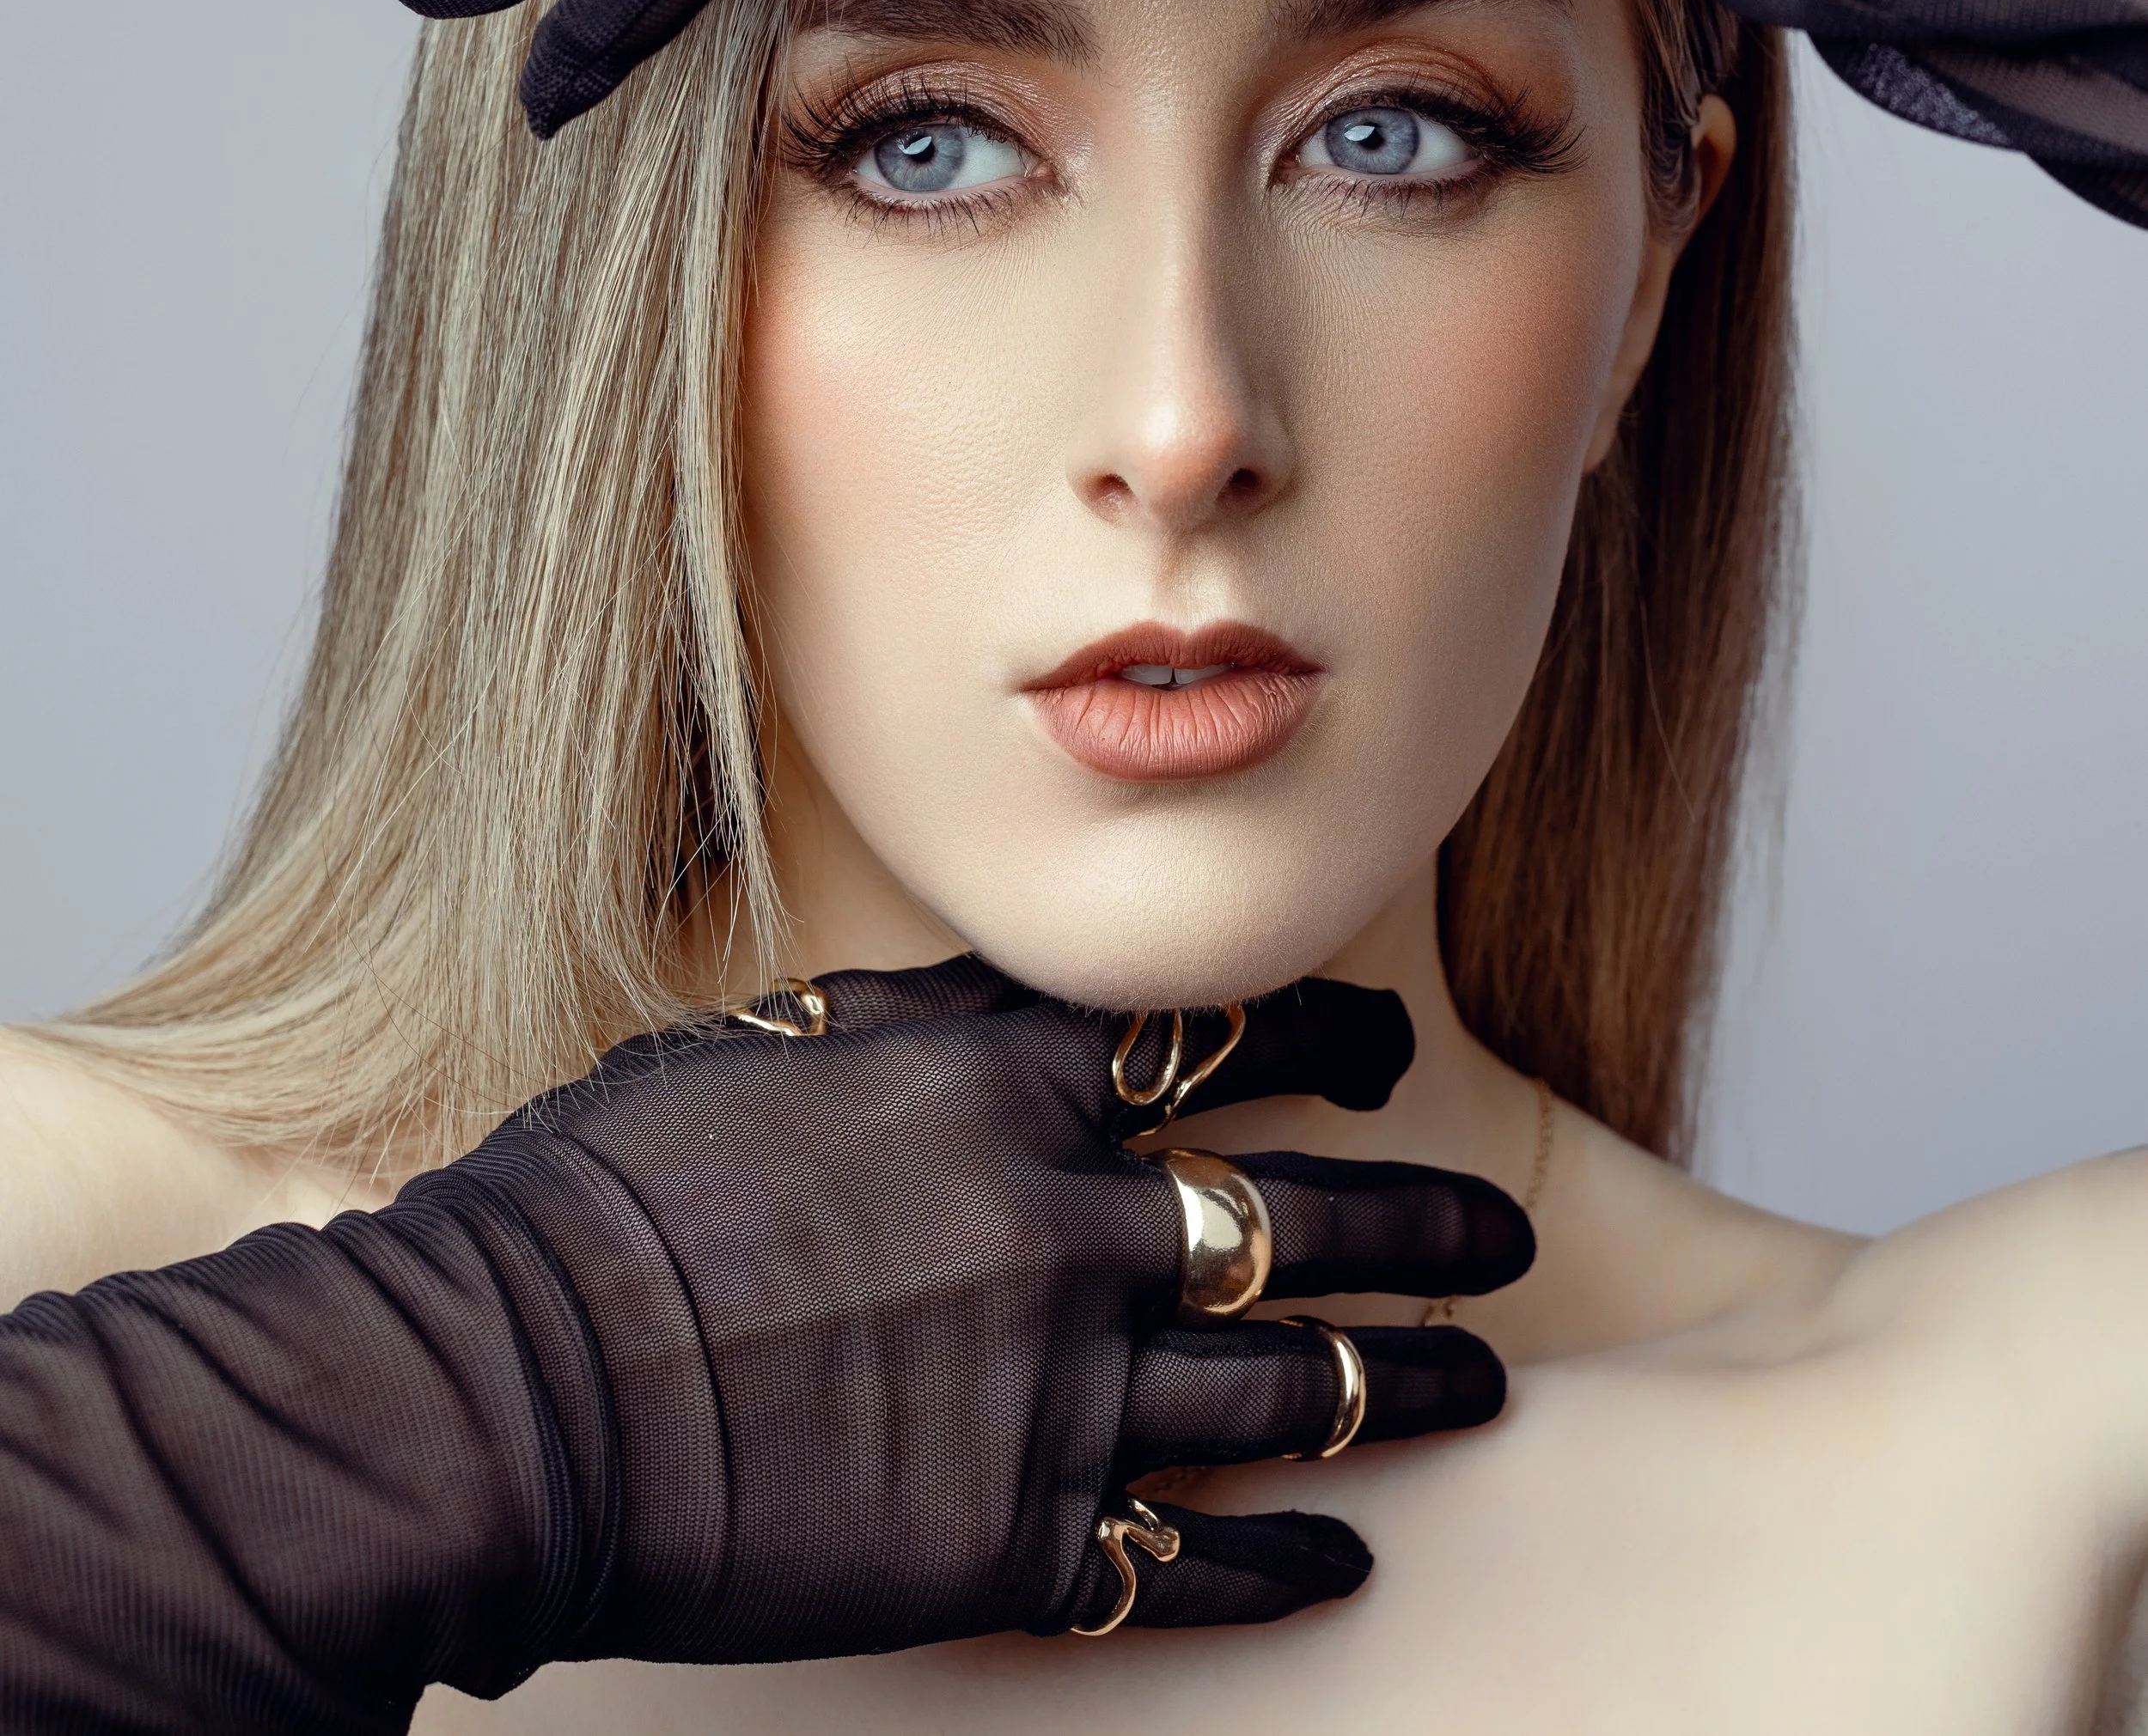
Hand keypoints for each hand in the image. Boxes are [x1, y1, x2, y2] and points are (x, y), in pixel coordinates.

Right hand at [0, 957, 1530, 1730]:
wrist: (508, 1386)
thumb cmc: (602, 1195)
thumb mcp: (761, 1048)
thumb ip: (911, 1029)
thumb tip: (1004, 1005)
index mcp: (989, 1091)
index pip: (1205, 1037)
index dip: (1320, 1030)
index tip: (1387, 1037)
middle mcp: (1055, 1228)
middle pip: (1295, 1214)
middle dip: (1422, 1221)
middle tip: (1504, 1236)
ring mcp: (1046, 1392)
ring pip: (1286, 1385)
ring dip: (1402, 1375)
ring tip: (1478, 1374)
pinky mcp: (1009, 1542)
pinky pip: (1193, 1557)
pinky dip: (1285, 1561)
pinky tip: (1346, 1559)